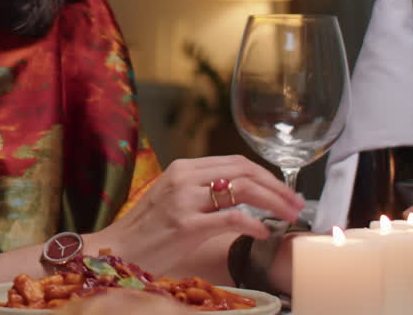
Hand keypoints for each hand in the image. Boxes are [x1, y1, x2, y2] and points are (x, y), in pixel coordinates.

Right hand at [89, 157, 303, 276]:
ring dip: (273, 203)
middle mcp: (184, 178)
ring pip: (242, 190)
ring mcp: (184, 200)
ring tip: (288, 217)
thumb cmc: (146, 231)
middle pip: (244, 171)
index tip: (286, 190)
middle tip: (297, 203)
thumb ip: (201, 191)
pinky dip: (253, 224)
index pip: (236, 161)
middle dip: (277, 187)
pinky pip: (230, 218)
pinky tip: (263, 234)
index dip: (267, 175)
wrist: (115, 252)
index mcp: (182, 168)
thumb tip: (242, 194)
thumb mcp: (173, 199)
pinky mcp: (185, 225)